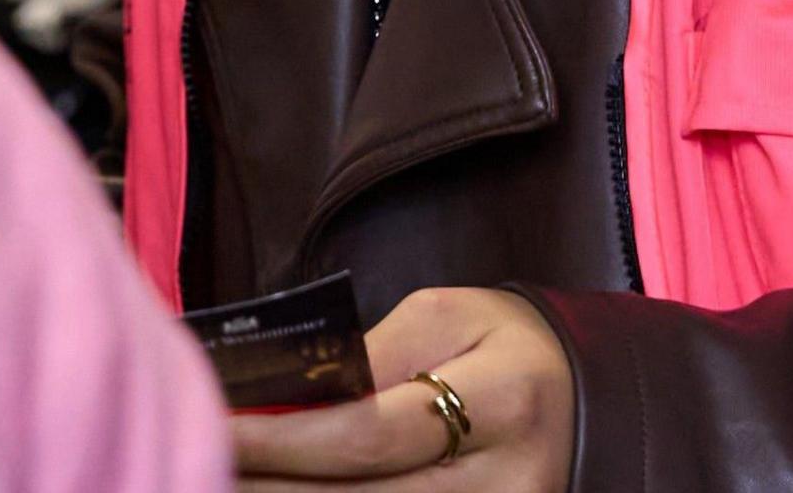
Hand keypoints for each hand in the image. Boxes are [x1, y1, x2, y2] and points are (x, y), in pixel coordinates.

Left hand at [230, 287, 577, 488]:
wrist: (591, 399)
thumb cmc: (509, 346)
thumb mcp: (448, 317)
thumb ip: (370, 356)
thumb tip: (287, 397)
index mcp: (502, 400)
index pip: (369, 435)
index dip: (283, 440)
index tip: (215, 426)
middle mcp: (508, 483)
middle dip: (270, 486)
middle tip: (201, 464)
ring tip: (229, 480)